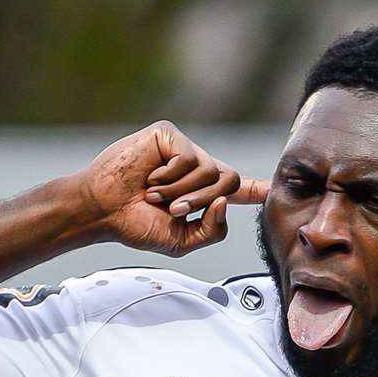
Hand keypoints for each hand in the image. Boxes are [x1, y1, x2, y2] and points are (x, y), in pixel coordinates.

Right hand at [73, 121, 267, 256]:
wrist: (103, 211)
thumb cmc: (136, 224)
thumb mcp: (181, 240)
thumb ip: (211, 230)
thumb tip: (226, 202)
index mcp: (201, 194)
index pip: (236, 189)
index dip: (256, 189)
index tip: (274, 188)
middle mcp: (196, 169)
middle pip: (229, 181)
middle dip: (204, 202)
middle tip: (174, 211)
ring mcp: (183, 150)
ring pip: (211, 171)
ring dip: (183, 192)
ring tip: (155, 196)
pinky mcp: (168, 136)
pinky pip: (189, 158)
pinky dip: (171, 177)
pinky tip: (151, 179)